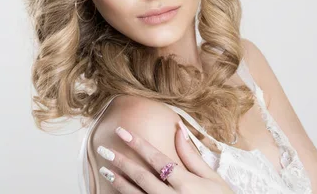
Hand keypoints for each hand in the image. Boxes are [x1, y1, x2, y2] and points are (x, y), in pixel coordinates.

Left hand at [96, 121, 233, 193]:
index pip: (156, 158)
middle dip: (121, 161)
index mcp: (187, 183)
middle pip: (141, 177)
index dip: (137, 143)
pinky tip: (118, 190)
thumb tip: (178, 129)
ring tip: (105, 169)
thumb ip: (192, 156)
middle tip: (103, 149)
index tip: (122, 131)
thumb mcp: (213, 179)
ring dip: (119, 182)